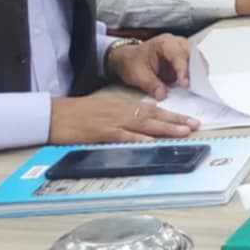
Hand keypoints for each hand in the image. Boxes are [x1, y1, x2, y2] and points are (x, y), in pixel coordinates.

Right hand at [48, 94, 197, 144]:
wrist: (54, 115)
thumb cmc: (77, 113)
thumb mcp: (105, 109)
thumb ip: (123, 114)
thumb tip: (142, 121)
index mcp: (122, 106)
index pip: (153, 109)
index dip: (172, 115)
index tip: (188, 120)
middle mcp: (122, 111)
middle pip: (154, 116)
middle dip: (176, 121)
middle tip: (195, 125)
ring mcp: (113, 122)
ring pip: (144, 124)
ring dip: (165, 128)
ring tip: (183, 132)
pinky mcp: (102, 133)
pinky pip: (124, 136)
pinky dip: (138, 139)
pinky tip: (151, 143)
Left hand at [104, 35, 192, 97]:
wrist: (129, 58)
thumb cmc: (132, 63)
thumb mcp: (137, 75)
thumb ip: (151, 84)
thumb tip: (163, 95)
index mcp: (163, 43)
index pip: (178, 55)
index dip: (183, 70)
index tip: (185, 84)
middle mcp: (176, 42)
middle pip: (193, 53)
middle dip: (196, 69)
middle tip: (197, 86)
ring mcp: (181, 48)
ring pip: (197, 57)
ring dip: (198, 72)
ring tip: (196, 86)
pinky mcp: (184, 56)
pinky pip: (194, 62)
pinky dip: (195, 73)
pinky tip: (193, 83)